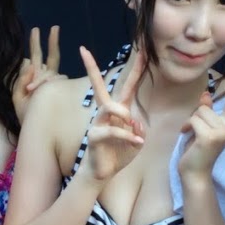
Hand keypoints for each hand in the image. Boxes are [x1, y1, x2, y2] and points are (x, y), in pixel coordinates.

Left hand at [13, 26, 64, 121]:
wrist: (34, 131)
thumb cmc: (26, 117)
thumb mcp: (17, 99)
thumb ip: (19, 81)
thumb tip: (28, 63)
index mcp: (36, 78)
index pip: (38, 57)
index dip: (37, 43)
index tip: (36, 29)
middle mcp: (47, 79)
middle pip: (51, 57)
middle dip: (51, 42)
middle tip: (54, 27)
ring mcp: (53, 85)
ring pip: (50, 69)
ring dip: (45, 62)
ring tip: (44, 51)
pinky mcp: (56, 92)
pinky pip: (52, 80)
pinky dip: (40, 82)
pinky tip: (33, 87)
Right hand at [78, 46, 145, 182]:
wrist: (103, 173)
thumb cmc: (119, 153)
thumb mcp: (137, 139)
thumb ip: (140, 128)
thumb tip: (134, 122)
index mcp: (119, 110)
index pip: (128, 86)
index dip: (136, 69)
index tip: (142, 51)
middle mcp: (105, 113)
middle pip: (98, 86)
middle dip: (91, 68)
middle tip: (82, 51)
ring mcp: (97, 123)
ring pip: (108, 106)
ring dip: (123, 113)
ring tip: (132, 124)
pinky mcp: (94, 136)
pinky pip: (112, 131)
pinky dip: (127, 136)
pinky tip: (137, 142)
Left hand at [178, 55, 224, 178]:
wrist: (194, 174)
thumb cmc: (198, 149)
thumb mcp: (203, 126)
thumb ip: (207, 111)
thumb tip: (205, 96)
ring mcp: (224, 132)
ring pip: (202, 109)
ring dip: (192, 120)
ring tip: (193, 134)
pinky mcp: (211, 137)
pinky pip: (194, 118)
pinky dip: (187, 126)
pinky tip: (189, 137)